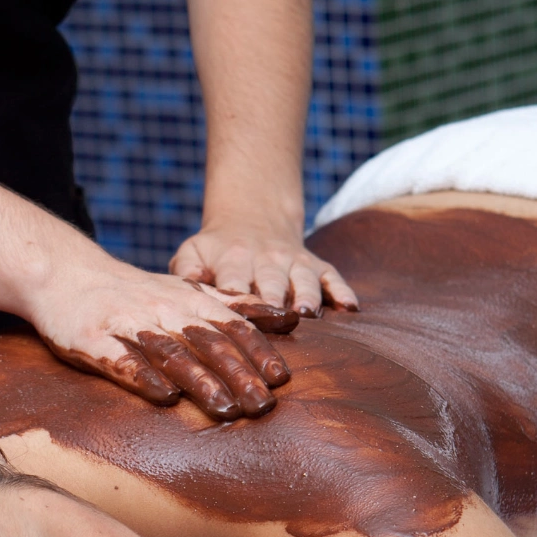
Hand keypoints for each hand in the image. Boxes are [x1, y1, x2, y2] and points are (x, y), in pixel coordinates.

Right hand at [24, 254, 297, 420]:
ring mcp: (129, 325)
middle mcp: (164, 310)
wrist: (67, 273)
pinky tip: (163, 397)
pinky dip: (144, 377)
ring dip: (200, 381)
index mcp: (189, 301)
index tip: (281, 378)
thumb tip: (291, 318)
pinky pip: (122, 360)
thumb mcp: (190, 293)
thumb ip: (238, 307)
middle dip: (238, 373)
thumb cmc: (137, 293)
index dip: (257, 350)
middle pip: (207, 342)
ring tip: (225, 410)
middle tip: (263, 404)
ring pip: (170, 353)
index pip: (231, 325)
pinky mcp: (94, 339)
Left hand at [171, 219, 358, 315]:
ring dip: (306, 295)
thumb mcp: (193, 251)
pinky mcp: (317, 265)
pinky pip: (333, 276)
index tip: (234, 318)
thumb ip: (187, 269)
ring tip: (307, 312)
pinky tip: (350, 307)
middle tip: (276, 319)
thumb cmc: (216, 249)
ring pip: (304, 279)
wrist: (252, 217)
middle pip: (271, 282)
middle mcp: (267, 260)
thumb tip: (186, 284)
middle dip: (273, 300)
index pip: (234, 281)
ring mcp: (295, 262)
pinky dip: (342, 291)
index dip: (235, 297)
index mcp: (234, 259)